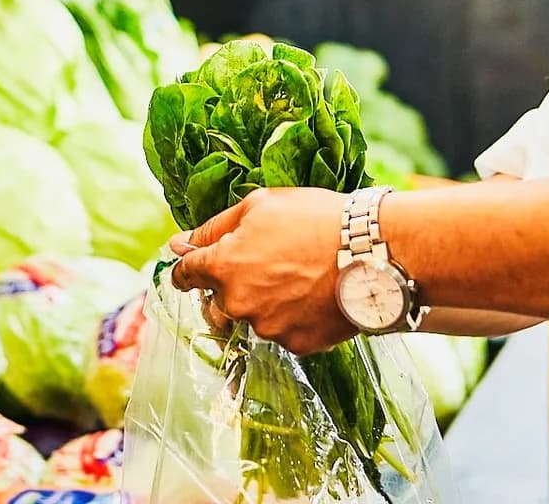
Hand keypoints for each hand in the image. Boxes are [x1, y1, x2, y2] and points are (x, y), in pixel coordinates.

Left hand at [168, 187, 357, 356]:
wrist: (371, 252)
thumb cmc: (316, 220)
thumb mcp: (260, 205)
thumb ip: (213, 228)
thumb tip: (178, 245)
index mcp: (223, 267)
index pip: (185, 275)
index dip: (188, 270)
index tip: (193, 269)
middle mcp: (238, 304)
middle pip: (219, 301)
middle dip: (233, 285)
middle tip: (268, 264)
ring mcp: (267, 328)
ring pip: (254, 317)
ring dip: (265, 301)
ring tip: (299, 277)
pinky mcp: (297, 344)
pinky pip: (284, 332)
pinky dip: (293, 317)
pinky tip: (314, 295)